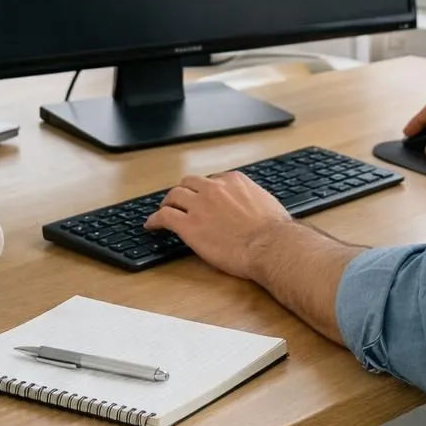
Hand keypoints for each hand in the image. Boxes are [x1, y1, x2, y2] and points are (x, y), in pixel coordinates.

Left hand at [144, 172, 291, 279]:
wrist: (270, 245)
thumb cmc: (274, 230)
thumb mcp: (266, 203)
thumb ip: (253, 200)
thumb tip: (254, 206)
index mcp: (234, 181)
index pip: (212, 180)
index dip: (205, 190)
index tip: (203, 198)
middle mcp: (214, 188)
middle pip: (189, 183)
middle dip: (184, 191)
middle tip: (180, 201)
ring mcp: (199, 205)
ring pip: (174, 195)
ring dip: (167, 202)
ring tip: (164, 210)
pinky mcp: (188, 225)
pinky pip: (164, 217)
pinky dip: (155, 219)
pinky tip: (151, 225)